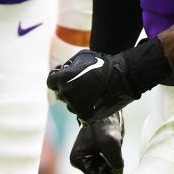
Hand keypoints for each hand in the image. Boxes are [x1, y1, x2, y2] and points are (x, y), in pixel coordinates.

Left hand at [47, 38, 171, 121]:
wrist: (122, 77)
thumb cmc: (102, 64)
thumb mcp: (81, 56)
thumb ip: (68, 65)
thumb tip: (60, 70)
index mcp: (62, 80)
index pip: (51, 82)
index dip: (57, 79)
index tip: (65, 77)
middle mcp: (66, 95)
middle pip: (61, 94)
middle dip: (68, 88)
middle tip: (82, 84)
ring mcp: (76, 107)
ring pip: (71, 105)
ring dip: (77, 99)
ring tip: (91, 92)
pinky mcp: (86, 116)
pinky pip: (81, 113)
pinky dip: (86, 108)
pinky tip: (96, 100)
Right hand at [71, 112, 124, 173]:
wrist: (102, 109)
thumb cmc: (103, 125)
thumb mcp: (111, 145)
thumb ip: (116, 163)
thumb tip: (118, 172)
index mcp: (78, 160)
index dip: (110, 173)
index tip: (116, 162)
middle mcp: (81, 160)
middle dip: (111, 166)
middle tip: (116, 155)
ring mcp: (88, 155)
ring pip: (105, 168)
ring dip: (112, 161)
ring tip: (114, 149)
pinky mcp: (94, 151)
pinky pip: (106, 161)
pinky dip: (112, 157)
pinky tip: (114, 148)